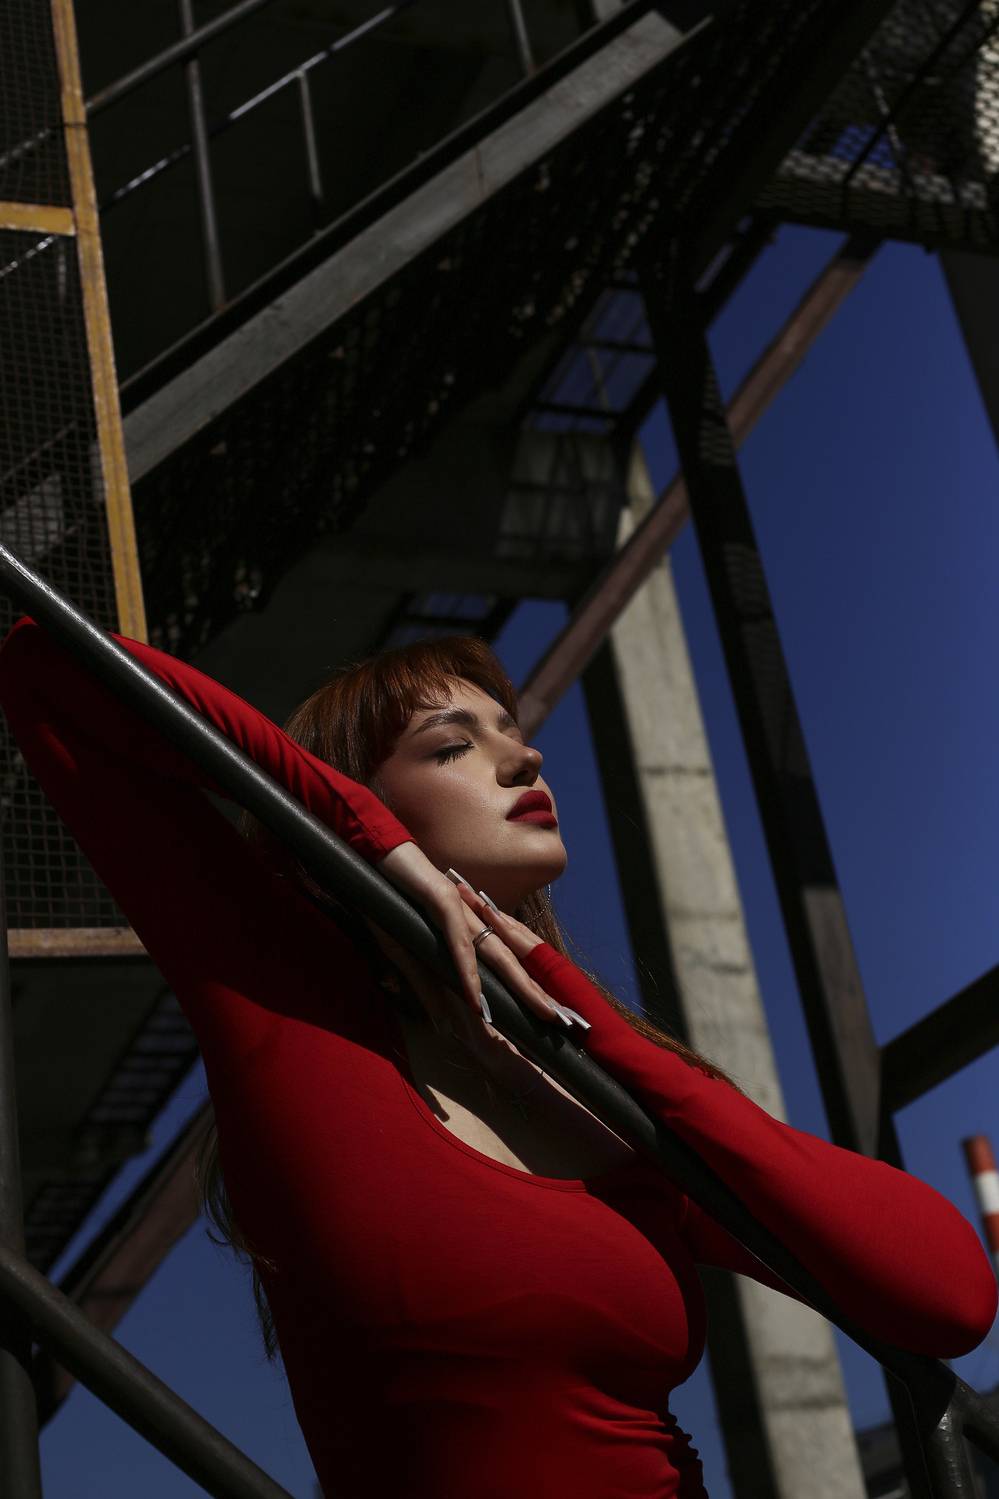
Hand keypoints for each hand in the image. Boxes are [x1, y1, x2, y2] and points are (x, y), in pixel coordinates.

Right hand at [376, 843, 577, 1034]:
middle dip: (536, 991)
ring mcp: (462, 911)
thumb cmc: (395, 900)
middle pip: (511, 962)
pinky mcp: (444, 903)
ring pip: (497, 954)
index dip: (526, 987)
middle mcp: (473, 921)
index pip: (504, 963)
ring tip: (540, 1009)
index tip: (546, 1011)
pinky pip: (459, 944)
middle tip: (559, 1019)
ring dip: (520, 984)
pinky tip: (476, 997)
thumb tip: (445, 1025)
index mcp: (470, 929)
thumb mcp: (408, 954)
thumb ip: (428, 987)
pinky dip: (467, 972)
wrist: (380, 855)